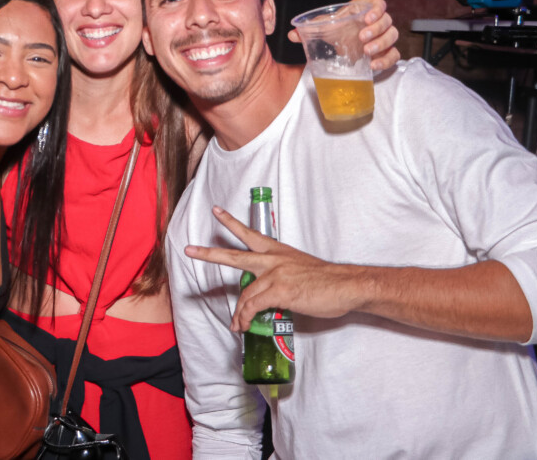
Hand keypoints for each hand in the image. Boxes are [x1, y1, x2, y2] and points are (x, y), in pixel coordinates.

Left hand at [184, 206, 365, 331]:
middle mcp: (272, 259)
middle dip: (209, 254)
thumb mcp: (300, 270)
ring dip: (238, 313)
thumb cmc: (327, 281)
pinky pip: (253, 306)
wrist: (346, 286)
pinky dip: (245, 318)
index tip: (217, 211)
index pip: (249, 234)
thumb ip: (281, 276)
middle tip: (189, 249)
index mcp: (278, 251)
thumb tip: (270, 293)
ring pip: (244, 294)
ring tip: (235, 325)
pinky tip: (243, 325)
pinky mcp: (279, 291)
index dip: (231, 222)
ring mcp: (275, 274)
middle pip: (234, 256)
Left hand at [287, 0, 399, 71]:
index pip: (378, 4)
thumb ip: (310, 29)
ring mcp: (382, 38)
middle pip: (387, 21)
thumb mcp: (324, 28)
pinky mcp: (385, 53)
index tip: (367, 18)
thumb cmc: (336, 31)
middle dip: (377, 29)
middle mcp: (376, 23)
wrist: (343, 45)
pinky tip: (374, 65)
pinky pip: (394, 55)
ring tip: (367, 51)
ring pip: (393, 36)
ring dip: (382, 43)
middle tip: (362, 37)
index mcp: (363, 11)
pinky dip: (387, 60)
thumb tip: (292, 34)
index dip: (377, 9)